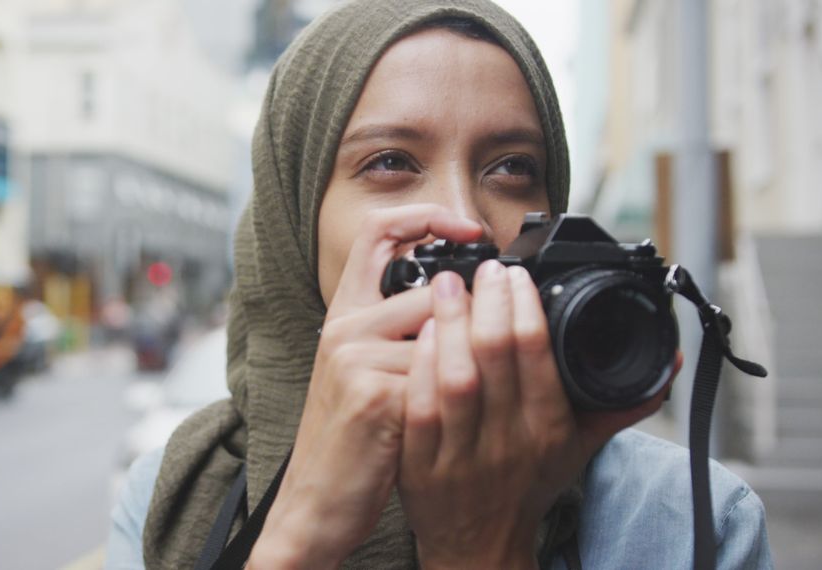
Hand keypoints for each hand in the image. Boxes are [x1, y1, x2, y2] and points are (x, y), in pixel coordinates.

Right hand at [249, 205, 482, 568]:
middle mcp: (345, 327)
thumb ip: (400, 331)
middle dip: (477, 318)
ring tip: (484, 390)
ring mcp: (355, 358)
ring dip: (474, 364)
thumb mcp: (366, 372)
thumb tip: (462, 300)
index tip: (470, 228)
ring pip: (445, 335)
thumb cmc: (352, 438)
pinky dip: (463, 397)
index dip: (426, 215)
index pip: (379, 232)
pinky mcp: (373, 395)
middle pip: (435, 291)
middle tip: (502, 337)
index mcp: (345, 314)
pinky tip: (467, 418)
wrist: (318, 501)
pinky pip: (441, 378)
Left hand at [398, 262, 680, 568]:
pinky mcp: (421, 466)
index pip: (538, 354)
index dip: (524, 306)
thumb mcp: (582, 448)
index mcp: (549, 430)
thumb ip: (621, 403)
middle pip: (495, 356)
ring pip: (455, 378)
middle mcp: (509, 441)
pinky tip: (421, 333)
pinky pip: (418, 407)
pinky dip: (420, 367)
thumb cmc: (529, 487)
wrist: (482, 546)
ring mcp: (463, 455)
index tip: (515, 275)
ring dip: (449, 323)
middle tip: (481, 268)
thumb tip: (669, 366)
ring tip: (445, 285)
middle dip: (488, 302)